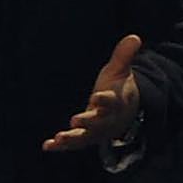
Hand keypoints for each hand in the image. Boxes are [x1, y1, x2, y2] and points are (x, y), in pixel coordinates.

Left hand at [42, 34, 141, 151]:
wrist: (124, 112)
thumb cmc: (118, 88)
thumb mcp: (120, 71)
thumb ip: (124, 56)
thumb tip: (134, 37)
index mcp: (115, 102)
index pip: (111, 101)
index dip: (105, 100)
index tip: (97, 97)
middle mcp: (107, 119)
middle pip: (99, 123)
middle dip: (88, 123)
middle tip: (75, 121)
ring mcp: (97, 131)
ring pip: (85, 137)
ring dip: (72, 139)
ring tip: (59, 139)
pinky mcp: (86, 137)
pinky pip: (74, 144)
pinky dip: (62, 146)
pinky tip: (47, 146)